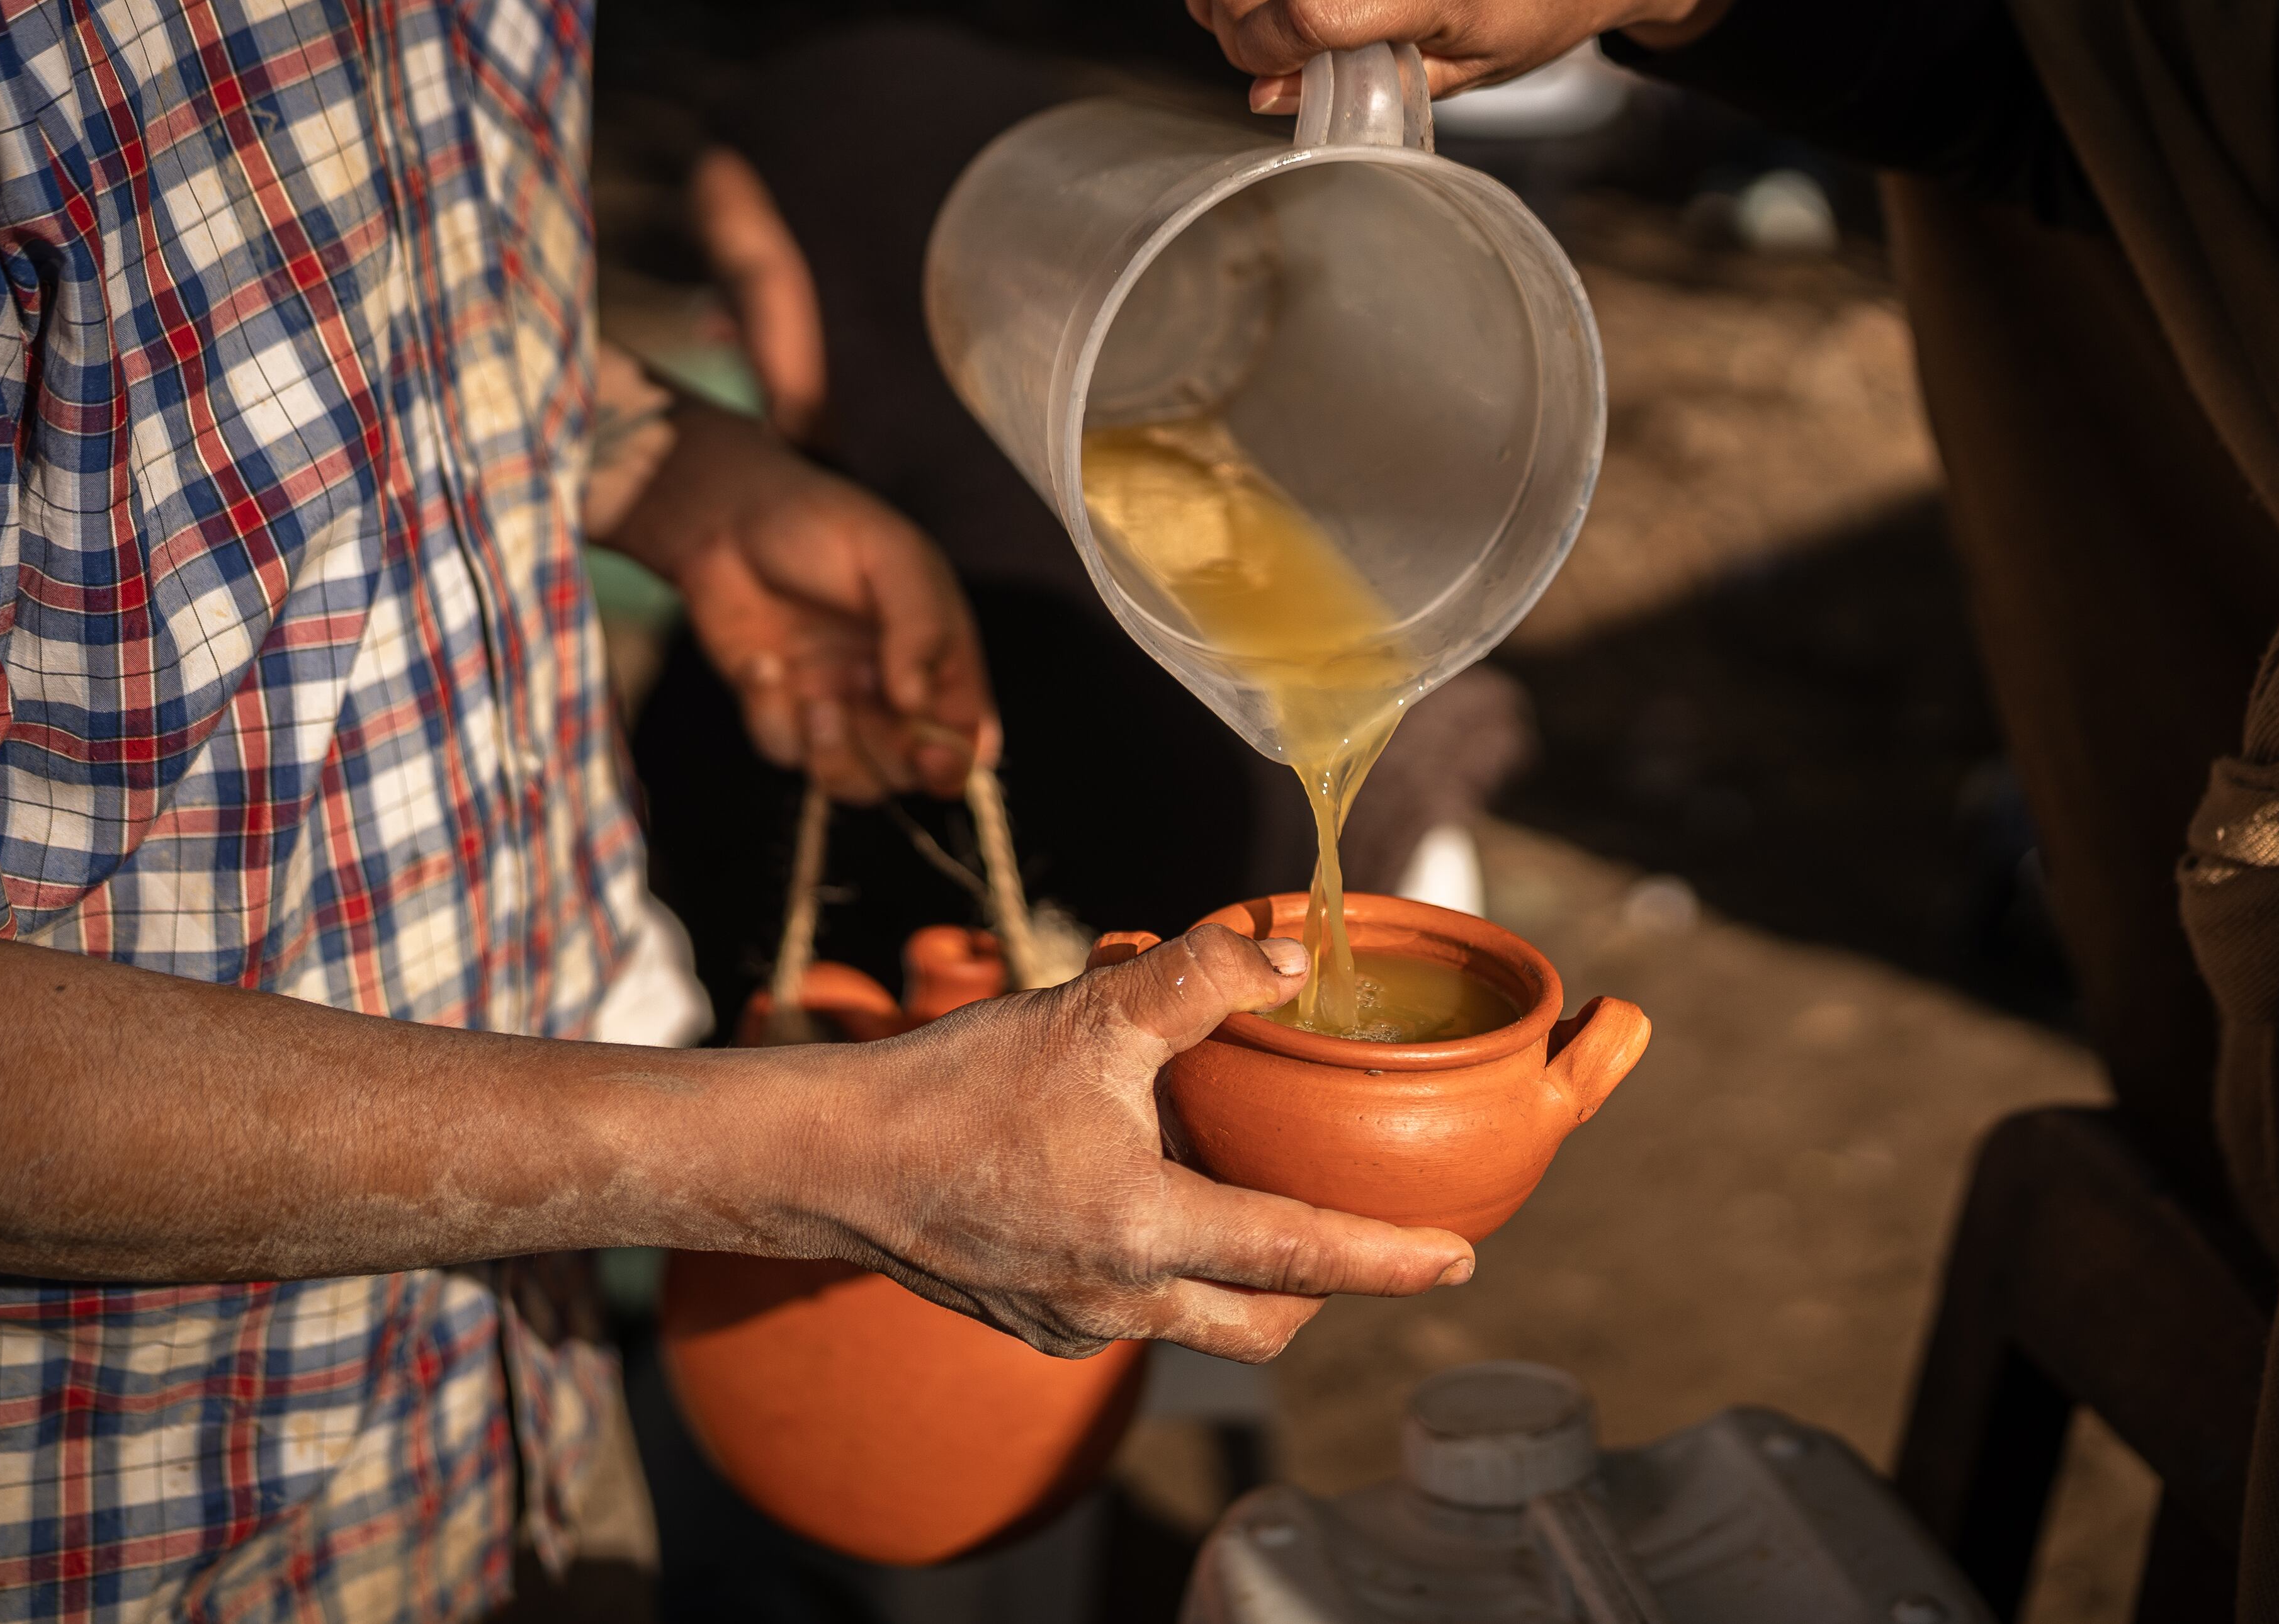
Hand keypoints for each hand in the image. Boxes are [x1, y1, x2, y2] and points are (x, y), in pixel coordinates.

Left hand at [604, 392, 989, 798]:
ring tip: (811, 700)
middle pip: (908, 774)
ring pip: (850, 781)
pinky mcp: (778, 710)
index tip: (928, 753)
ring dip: (832, 757)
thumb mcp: (892, 558)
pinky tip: (760, 664)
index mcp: (936, 657)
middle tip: (844, 711)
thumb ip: (919, 627)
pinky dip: (770, 717)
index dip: (956, 760)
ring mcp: (836, 705)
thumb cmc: (823, 525)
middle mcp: (892, 692)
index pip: (968, 734)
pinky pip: (783, 752)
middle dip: (884, 764)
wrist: (727, 515)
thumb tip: (917, 703)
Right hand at [792, 923, 1475, 1358]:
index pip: (1301, 1258)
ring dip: (1238, 1271)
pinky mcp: (1030, 1322)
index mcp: (1142, 1231)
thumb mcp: (1085, 1012)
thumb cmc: (947, 1087)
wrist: (821, 1159)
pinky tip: (1149, 1194)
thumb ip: (1197, 977)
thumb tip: (1287, 955)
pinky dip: (1166, 1265)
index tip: (1457, 1267)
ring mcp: (1070, 1323)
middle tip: (1365, 1237)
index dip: (1388, 1261)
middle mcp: (1115, 1300)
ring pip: (1196, 1317)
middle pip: (1263, 1321)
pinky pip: (1129, 1308)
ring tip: (1252, 1192)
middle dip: (1325, 1289)